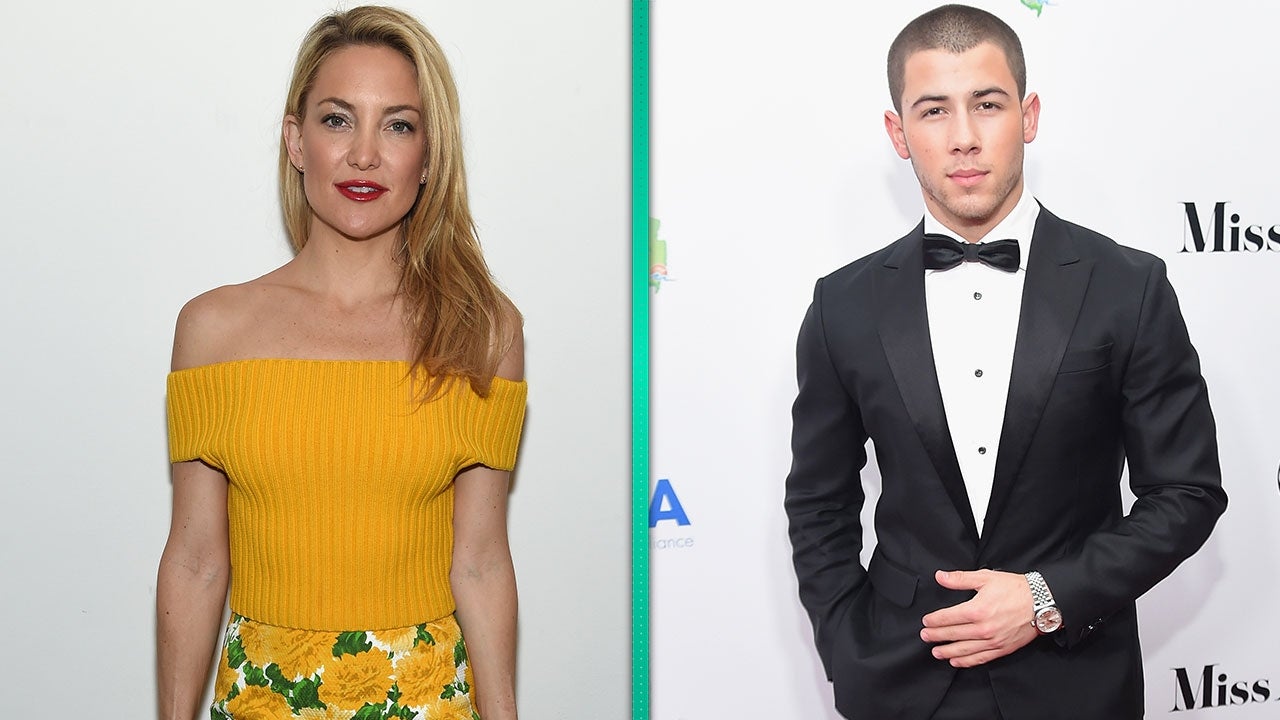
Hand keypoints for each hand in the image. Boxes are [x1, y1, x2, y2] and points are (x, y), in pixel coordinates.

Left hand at [919, 569, 1038, 666]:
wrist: (1042, 602)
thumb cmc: (1015, 589)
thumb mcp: (985, 578)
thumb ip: (960, 579)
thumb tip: (940, 576)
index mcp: (977, 610)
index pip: (948, 618)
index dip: (934, 620)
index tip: (926, 621)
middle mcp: (984, 628)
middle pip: (953, 634)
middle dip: (936, 636)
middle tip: (925, 636)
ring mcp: (993, 641)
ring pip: (964, 650)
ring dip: (947, 651)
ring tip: (936, 652)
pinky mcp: (1002, 649)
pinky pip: (980, 658)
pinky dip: (966, 662)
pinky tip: (956, 661)